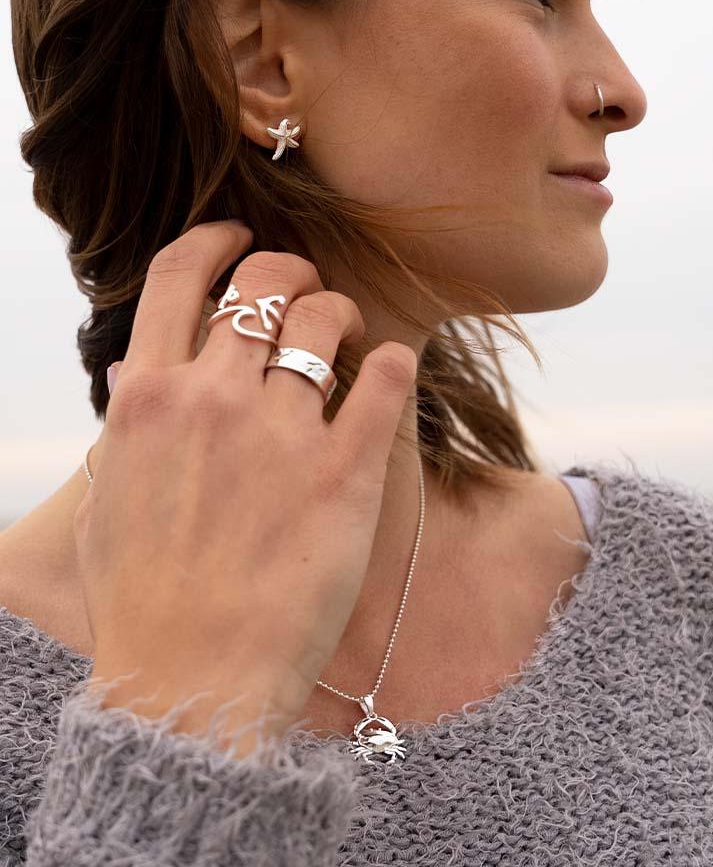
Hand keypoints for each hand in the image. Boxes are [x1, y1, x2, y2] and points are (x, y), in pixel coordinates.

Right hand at [76, 220, 416, 756]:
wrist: (195, 677)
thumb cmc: (147, 597)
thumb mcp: (114, 497)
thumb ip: (131, 425)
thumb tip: (143, 373)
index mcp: (147, 397)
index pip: (178, 275)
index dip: (216, 241)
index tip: (240, 238)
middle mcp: (213, 398)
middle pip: (266, 282)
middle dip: (293, 271)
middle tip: (308, 292)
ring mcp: (282, 432)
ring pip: (327, 317)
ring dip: (344, 313)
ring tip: (351, 336)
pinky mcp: (346, 470)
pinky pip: (386, 379)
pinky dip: (394, 362)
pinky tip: (392, 369)